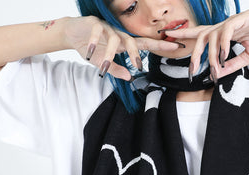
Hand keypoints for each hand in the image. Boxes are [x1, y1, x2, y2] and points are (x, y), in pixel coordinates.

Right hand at [63, 16, 181, 80]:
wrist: (72, 34)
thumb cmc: (92, 49)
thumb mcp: (103, 64)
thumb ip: (116, 70)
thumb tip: (128, 77)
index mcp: (124, 43)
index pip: (145, 45)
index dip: (160, 46)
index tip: (176, 47)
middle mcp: (118, 34)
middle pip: (132, 41)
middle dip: (136, 53)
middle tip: (139, 65)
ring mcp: (106, 27)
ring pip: (113, 38)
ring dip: (109, 54)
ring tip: (105, 67)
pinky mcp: (93, 23)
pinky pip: (96, 31)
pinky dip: (93, 42)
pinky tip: (89, 52)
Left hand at [163, 7, 248, 79]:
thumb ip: (232, 65)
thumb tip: (217, 74)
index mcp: (228, 34)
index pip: (204, 36)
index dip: (186, 39)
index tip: (170, 44)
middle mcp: (229, 26)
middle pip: (203, 37)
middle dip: (194, 54)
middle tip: (192, 71)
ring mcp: (237, 21)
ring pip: (213, 34)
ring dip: (211, 54)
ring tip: (214, 69)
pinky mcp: (247, 17)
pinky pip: (228, 29)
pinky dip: (223, 43)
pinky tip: (223, 55)